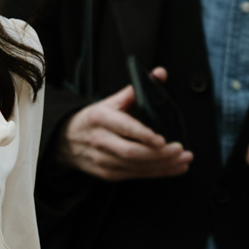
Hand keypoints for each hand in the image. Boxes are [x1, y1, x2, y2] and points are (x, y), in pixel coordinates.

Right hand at [61, 73, 191, 180]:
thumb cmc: (94, 119)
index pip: (124, 128)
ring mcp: (102, 159)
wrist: (66, 140)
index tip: (162, 140)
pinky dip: (156, 173)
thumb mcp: (110, 101)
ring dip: (162, 166)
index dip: (144, 135)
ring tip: (183, 160)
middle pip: (131, 152)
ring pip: (135, 167)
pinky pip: (135, 175)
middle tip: (180, 150)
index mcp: (100, 118)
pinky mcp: (107, 173)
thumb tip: (160, 73)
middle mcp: (99, 140)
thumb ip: (136, 89)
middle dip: (159, 154)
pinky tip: (172, 169)